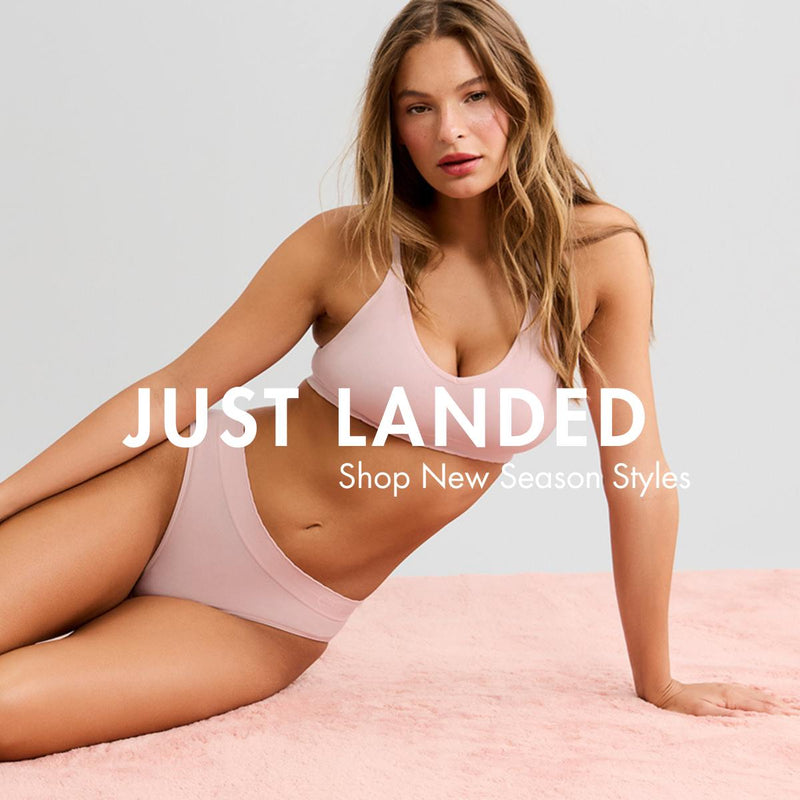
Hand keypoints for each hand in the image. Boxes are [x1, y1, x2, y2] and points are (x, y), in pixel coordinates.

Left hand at [647, 678, 799, 716]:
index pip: (757, 706)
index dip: (776, 712)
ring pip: (755, 695)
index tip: (793, 717)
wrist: (665, 692)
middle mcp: (730, 691)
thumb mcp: (702, 712)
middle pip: (760, 699)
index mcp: (728, 697)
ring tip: (788, 705)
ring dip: (773, 700)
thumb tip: (745, 718)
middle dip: (780, 706)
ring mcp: (726, 689)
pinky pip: (746, 692)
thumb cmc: (682, 705)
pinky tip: (764, 696)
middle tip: (798, 712)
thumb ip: (724, 716)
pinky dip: (759, 695)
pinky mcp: (721, 690)